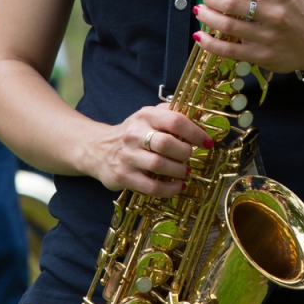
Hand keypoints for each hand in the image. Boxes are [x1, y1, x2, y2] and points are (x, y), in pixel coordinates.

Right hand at [88, 103, 212, 196]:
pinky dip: (169, 189)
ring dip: (178, 170)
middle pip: (167, 144)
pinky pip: (151, 187)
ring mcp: (127, 156)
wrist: (97, 149)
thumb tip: (199, 121)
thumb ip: (169, 115)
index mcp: (145, 116)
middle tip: (189, 156)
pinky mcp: (123, 177)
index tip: (206, 142)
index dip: (195, 132)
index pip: (175, 120)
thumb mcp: (147, 116)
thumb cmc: (132, 133)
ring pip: (159, 165)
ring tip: (184, 171)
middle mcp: (134, 134)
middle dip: (185, 153)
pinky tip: (178, 186)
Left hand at [194, 0, 303, 74]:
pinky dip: (210, 43)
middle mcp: (275, 15)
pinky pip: (229, 50)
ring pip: (228, 27)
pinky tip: (201, 36)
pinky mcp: (261, 56)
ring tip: (201, 10)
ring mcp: (267, 37)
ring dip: (207, 17)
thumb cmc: (297, 12)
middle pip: (232, 4)